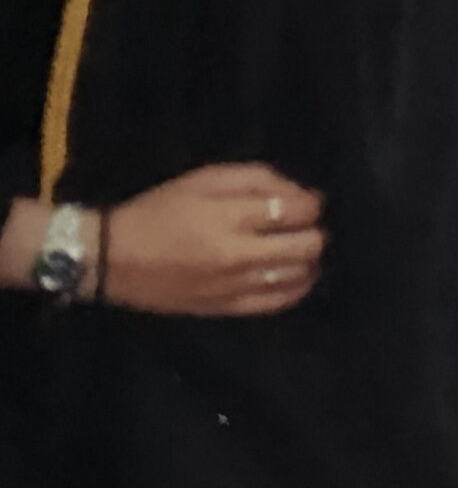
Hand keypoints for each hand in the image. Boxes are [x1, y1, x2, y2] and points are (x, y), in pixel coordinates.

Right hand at [104, 163, 324, 316]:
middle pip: (308, 246)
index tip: (306, 202)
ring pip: (297, 277)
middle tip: (303, 226)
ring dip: (308, 260)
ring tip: (300, 249)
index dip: (311, 203)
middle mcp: (238, 256)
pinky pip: (276, 303)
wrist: (114, 258)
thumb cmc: (161, 210)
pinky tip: (296, 276)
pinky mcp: (225, 309)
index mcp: (232, 218)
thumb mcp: (207, 178)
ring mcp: (233, 287)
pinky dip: (295, 289)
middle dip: (314, 231)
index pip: (299, 211)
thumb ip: (258, 179)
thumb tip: (301, 193)